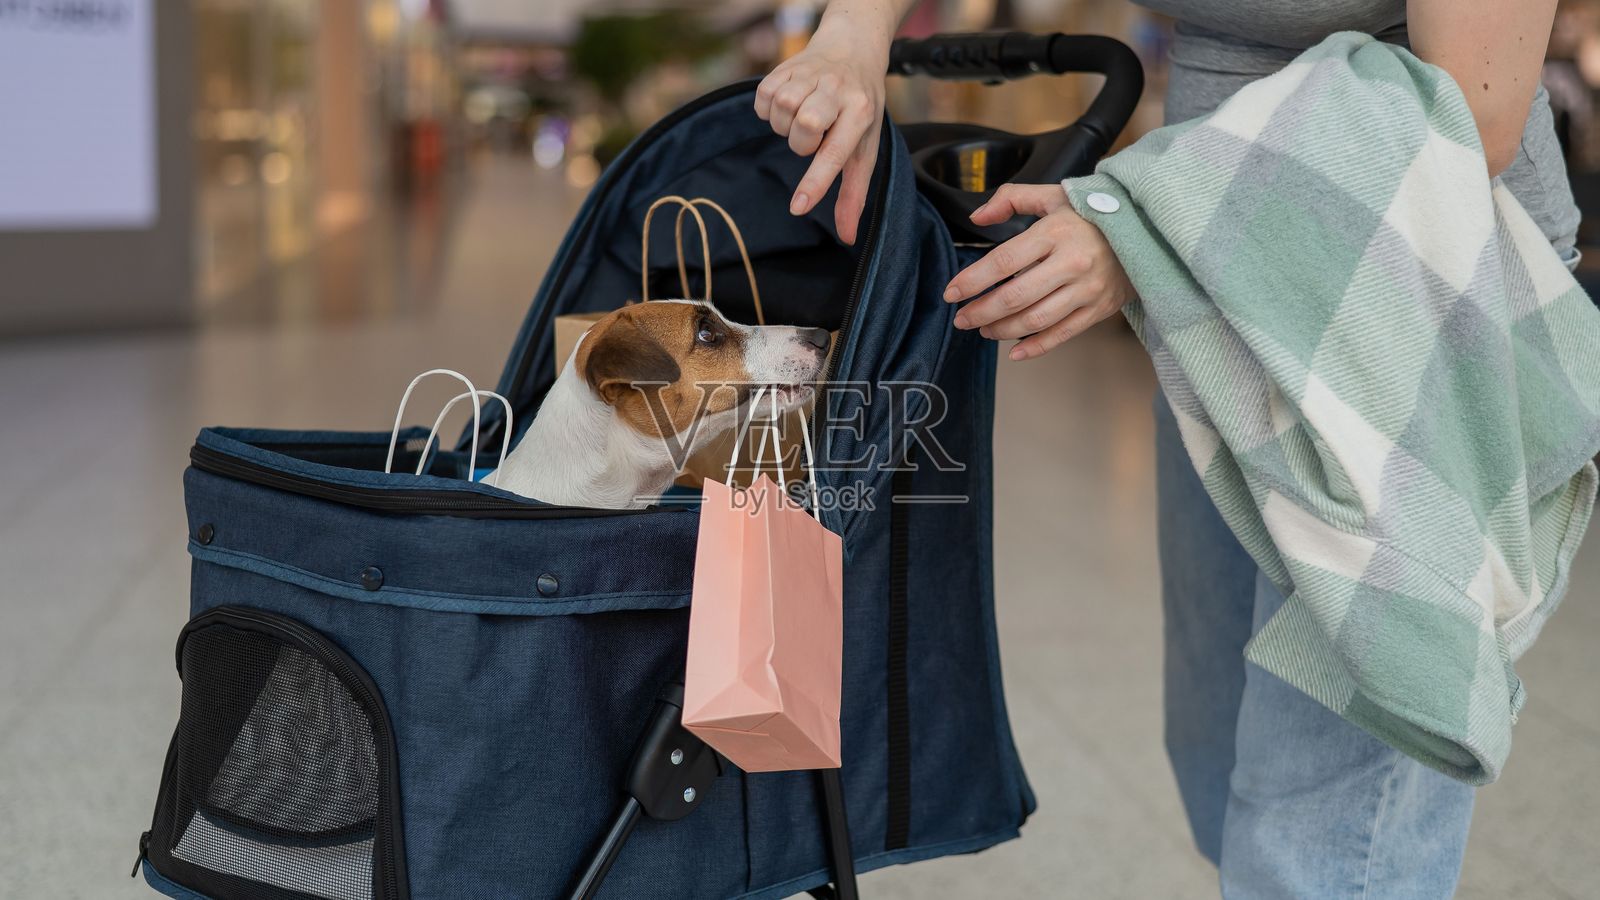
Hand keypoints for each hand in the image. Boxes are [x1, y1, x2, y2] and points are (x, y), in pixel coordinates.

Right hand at [754, 15, 887, 244]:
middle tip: (812, 138)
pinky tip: (786, 105)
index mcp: (862, 113)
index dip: (815, 182)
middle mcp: (838, 90)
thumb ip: (854, 192)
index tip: (797, 208)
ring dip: (783, 125)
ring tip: (800, 119)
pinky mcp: (787, 65)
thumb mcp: (866, 147)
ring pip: (781, 109)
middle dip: (800, 142)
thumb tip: (848, 236)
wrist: (854, 47)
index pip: (836, 153)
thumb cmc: (861, 107)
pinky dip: (768, 108)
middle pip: (804, 125)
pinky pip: (763, 96)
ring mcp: (811, 74)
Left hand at [944, 184, 1134, 360]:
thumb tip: (977, 217)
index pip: (1003, 261)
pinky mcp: (1098, 308)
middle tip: (961, 319)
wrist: (1146, 230)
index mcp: (1055, 232)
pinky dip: (1035, 347)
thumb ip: (1011, 198)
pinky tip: (1014, 351)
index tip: (951, 292)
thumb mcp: (1053, 196)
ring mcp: (1087, 289)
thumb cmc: (1091, 214)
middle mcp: (1071, 263)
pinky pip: (1062, 334)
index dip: (973, 280)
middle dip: (981, 312)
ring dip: (1002, 330)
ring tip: (982, 330)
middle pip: (1015, 296)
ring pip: (1035, 319)